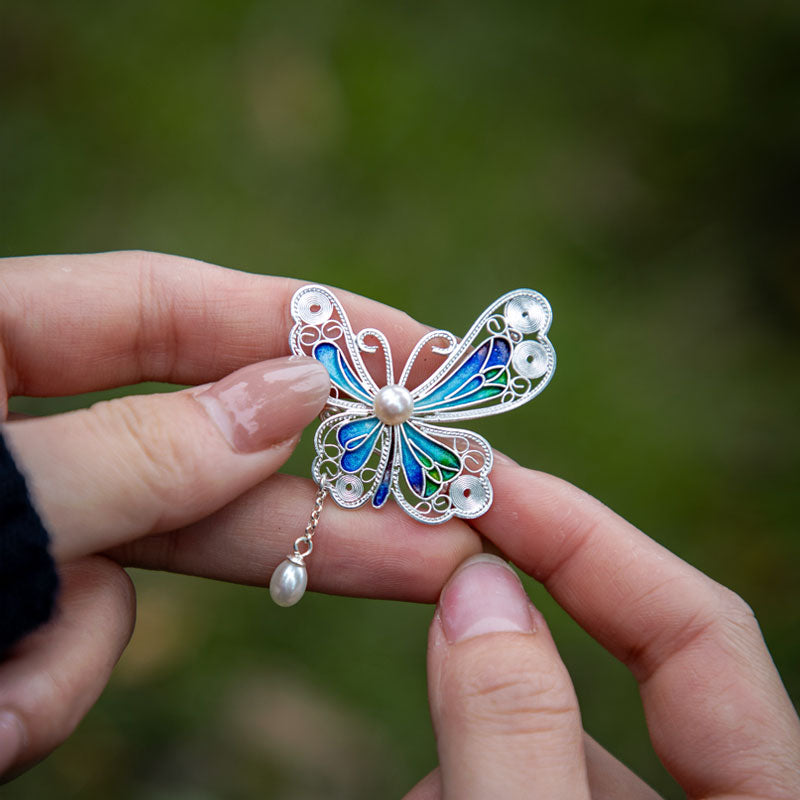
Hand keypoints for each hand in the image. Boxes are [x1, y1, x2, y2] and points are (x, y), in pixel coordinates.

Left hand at [0, 251, 480, 779]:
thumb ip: (138, 451)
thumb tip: (291, 393)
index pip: (167, 306)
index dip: (298, 321)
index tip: (416, 350)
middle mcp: (14, 422)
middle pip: (195, 442)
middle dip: (311, 494)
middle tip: (443, 521)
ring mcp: (21, 510)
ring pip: (144, 555)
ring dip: (109, 637)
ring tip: (27, 708)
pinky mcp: (16, 597)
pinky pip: (76, 635)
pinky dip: (47, 689)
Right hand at [404, 464, 799, 798]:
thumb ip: (520, 736)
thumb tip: (478, 592)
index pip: (697, 627)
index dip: (586, 538)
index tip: (486, 484)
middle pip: (596, 691)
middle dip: (497, 652)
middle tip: (420, 583)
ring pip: (542, 750)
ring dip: (464, 744)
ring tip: (414, 781)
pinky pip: (519, 791)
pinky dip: (463, 784)